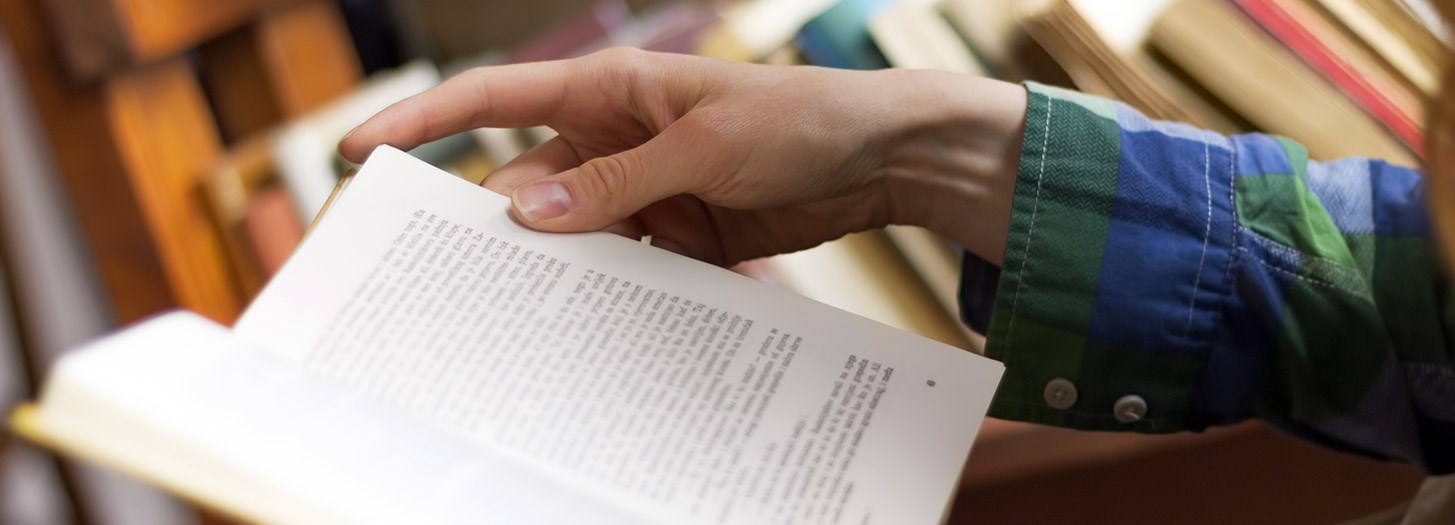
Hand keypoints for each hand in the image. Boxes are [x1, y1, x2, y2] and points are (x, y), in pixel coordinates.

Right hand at [341, 48, 1024, 265]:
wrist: (879, 160)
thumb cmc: (799, 120)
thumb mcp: (705, 147)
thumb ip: (618, 183)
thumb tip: (527, 215)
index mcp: (608, 93)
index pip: (495, 101)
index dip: (422, 122)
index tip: (357, 149)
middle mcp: (612, 140)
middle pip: (524, 190)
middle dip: (496, 232)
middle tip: (463, 286)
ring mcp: (640, 190)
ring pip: (569, 238)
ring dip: (557, 272)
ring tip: (531, 319)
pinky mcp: (673, 233)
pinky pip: (620, 266)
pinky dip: (609, 291)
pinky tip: (599, 325)